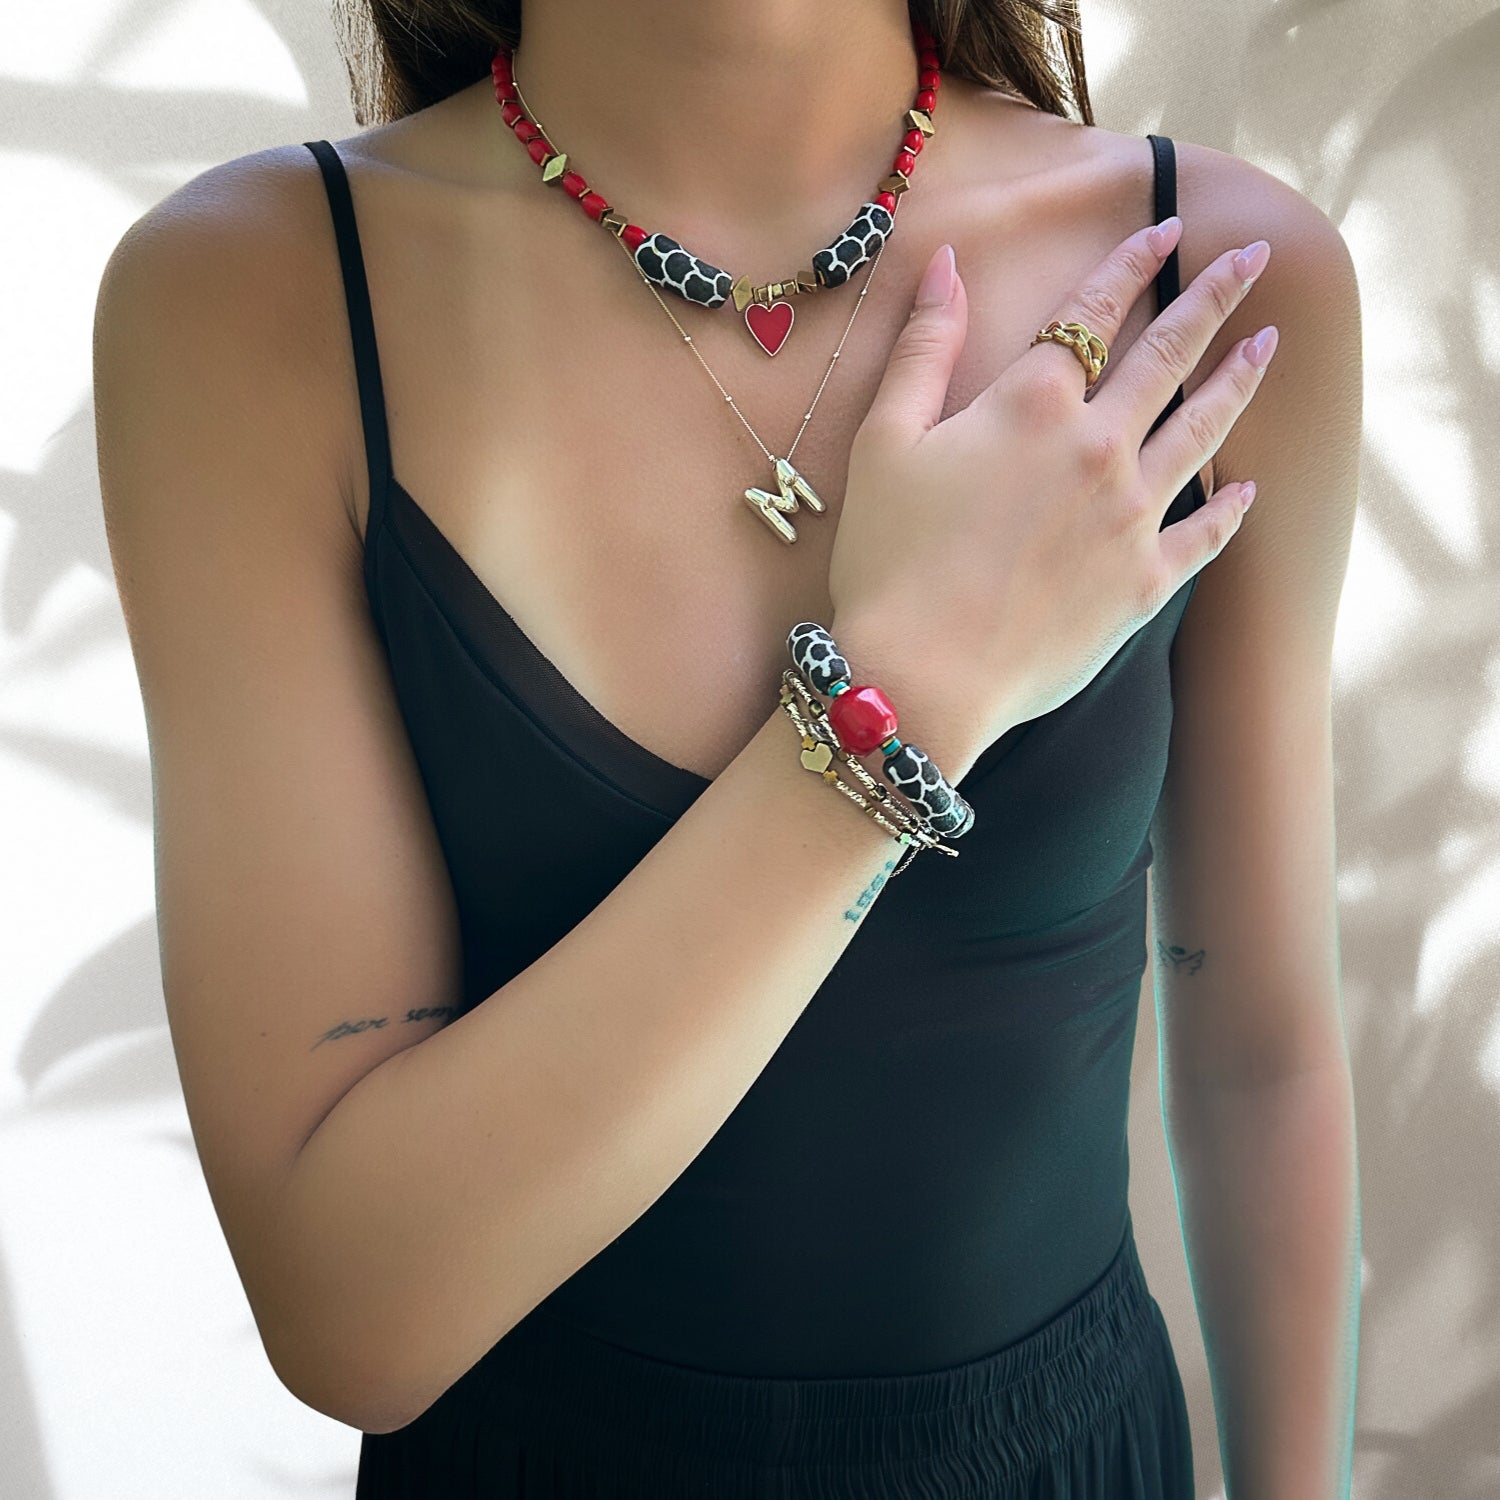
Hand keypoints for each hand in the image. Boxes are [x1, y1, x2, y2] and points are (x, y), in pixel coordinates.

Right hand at [828, 224, 1274, 765]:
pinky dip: (1229, 510)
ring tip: (1270, 346)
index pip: (1093, 313)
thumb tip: (948, 265)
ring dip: (1239, 382)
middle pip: (1169, 357)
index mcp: (1032, 404)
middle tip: (1257, 258)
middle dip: (1215, 298)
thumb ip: (924, 348)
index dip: (1133, 264)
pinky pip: (1202, 535)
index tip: (1173, 225)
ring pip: (1202, 431)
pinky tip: (1247, 491)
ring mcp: (1131, 517)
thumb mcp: (885, 442)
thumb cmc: (889, 561)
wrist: (921, 677)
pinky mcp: (1144, 583)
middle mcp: (1097, 447)